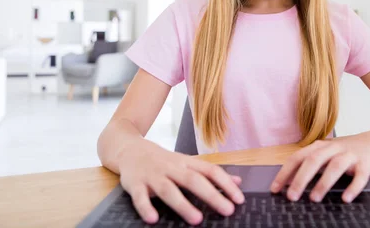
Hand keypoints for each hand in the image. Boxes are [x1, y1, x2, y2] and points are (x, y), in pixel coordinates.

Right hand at [117, 139, 244, 224]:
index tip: (239, 199)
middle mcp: (171, 167)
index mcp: (186, 162)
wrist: (129, 149)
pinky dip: (146, 207)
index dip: (226, 184)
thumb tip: (238, 181)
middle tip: (227, 210)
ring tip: (197, 220)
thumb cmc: (163, 160)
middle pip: (193, 180)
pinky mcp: (135, 183)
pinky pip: (140, 196)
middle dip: (211, 195)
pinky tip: (153, 219)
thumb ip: (211, 173)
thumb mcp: (188, 162)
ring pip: (168, 189)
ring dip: (183, 204)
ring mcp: (153, 175)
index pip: (210, 170)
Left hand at [269, 136, 369, 202]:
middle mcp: (334, 148)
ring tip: (314, 199)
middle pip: (314, 160)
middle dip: (301, 179)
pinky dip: (353, 188)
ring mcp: (351, 155)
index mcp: (321, 146)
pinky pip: (360, 176)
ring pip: (335, 166)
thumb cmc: (347, 152)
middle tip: (291, 197)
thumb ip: (310, 165)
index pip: (298, 157)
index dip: (285, 172)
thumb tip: (289, 184)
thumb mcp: (327, 154)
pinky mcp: (367, 163)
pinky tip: (346, 199)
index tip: (275, 188)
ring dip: (323, 182)